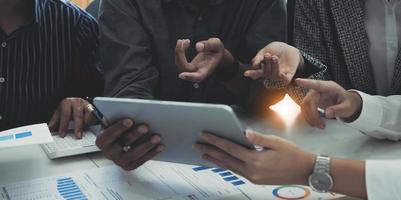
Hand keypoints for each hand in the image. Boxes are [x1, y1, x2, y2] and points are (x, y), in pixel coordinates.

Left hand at [48, 98, 92, 138]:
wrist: (79, 102)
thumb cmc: (69, 108)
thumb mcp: (60, 113)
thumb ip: (54, 122)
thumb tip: (48, 130)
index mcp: (66, 102)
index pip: (65, 115)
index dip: (63, 125)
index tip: (62, 134)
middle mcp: (76, 102)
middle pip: (77, 115)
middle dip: (77, 127)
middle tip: (77, 136)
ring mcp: (85, 104)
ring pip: (86, 116)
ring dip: (84, 125)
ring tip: (82, 131)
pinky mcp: (92, 107)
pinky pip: (92, 117)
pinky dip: (89, 122)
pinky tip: (86, 125)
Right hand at [95, 119, 163, 170]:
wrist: (116, 142)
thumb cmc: (117, 128)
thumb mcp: (113, 120)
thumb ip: (118, 116)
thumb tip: (134, 112)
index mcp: (102, 140)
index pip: (109, 134)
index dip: (119, 127)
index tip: (130, 120)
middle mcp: (108, 153)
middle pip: (123, 143)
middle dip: (135, 134)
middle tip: (146, 127)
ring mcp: (119, 161)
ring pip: (133, 154)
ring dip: (146, 145)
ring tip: (157, 137)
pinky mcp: (129, 166)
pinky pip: (141, 160)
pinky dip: (152, 153)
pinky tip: (160, 146)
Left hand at [175, 38, 233, 81]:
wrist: (216, 55)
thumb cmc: (217, 50)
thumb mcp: (217, 45)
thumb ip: (209, 45)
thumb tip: (198, 47)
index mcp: (207, 69)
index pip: (198, 77)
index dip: (190, 77)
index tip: (181, 75)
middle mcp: (198, 71)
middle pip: (185, 68)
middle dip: (180, 54)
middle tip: (182, 41)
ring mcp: (192, 70)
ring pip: (179, 64)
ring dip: (178, 51)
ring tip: (183, 40)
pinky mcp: (188, 65)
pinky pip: (179, 60)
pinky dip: (179, 50)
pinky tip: (183, 41)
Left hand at [194, 130, 314, 184]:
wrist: (305, 171)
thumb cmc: (293, 155)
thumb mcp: (277, 142)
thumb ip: (259, 138)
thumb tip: (244, 132)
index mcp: (256, 160)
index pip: (230, 148)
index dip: (215, 141)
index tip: (204, 135)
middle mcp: (252, 171)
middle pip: (225, 159)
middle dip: (210, 151)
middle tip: (197, 145)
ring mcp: (253, 177)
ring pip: (229, 167)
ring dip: (215, 160)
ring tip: (204, 154)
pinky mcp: (255, 179)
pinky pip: (236, 171)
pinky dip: (226, 165)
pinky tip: (221, 161)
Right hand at [244, 42, 302, 84]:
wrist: (289, 47)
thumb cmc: (276, 49)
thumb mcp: (265, 50)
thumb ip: (259, 57)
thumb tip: (253, 65)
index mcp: (263, 69)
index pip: (256, 73)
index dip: (251, 74)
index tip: (245, 73)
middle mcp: (270, 73)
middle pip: (265, 73)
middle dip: (266, 64)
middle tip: (267, 55)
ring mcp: (279, 75)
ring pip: (274, 75)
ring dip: (273, 66)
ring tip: (274, 57)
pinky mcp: (288, 75)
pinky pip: (285, 80)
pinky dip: (282, 77)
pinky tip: (281, 73)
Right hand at [296, 79, 362, 127]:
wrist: (346, 104)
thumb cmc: (347, 103)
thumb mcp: (347, 107)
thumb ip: (338, 109)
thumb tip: (327, 113)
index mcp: (329, 87)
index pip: (317, 84)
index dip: (307, 83)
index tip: (298, 81)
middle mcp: (319, 90)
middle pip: (309, 100)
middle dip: (313, 114)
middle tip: (321, 125)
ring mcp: (314, 95)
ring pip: (305, 106)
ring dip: (310, 117)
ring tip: (320, 125)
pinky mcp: (311, 102)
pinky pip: (305, 109)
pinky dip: (309, 117)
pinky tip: (316, 122)